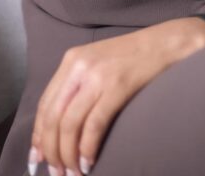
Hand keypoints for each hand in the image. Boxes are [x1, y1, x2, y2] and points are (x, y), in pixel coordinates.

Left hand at [29, 17, 204, 174]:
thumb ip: (78, 87)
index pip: (44, 105)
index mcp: (71, 60)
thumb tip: (62, 127)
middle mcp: (79, 66)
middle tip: (57, 173)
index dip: (39, 136)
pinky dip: (87, 148)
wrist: (167, 42)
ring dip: (68, 155)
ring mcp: (97, 75)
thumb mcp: (98, 64)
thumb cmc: (134, 58)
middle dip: (51, 151)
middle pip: (53, 117)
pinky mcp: (117, 85)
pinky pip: (94, 124)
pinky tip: (89, 163)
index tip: (37, 159)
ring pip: (70, 124)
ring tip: (72, 173)